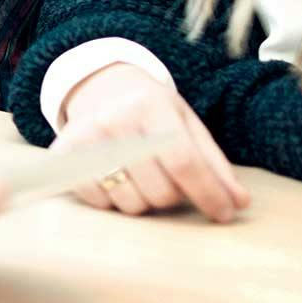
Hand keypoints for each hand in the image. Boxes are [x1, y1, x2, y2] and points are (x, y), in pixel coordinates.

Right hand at [55, 63, 250, 222]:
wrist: (101, 89)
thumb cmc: (152, 113)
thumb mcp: (187, 124)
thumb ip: (213, 163)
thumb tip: (238, 204)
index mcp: (150, 106)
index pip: (184, 161)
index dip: (208, 193)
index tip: (223, 214)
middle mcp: (114, 118)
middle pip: (160, 190)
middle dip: (174, 197)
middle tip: (170, 182)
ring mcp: (86, 138)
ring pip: (131, 203)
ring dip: (145, 202)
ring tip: (143, 179)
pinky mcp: (64, 156)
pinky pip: (100, 203)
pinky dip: (114, 201)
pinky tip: (116, 180)